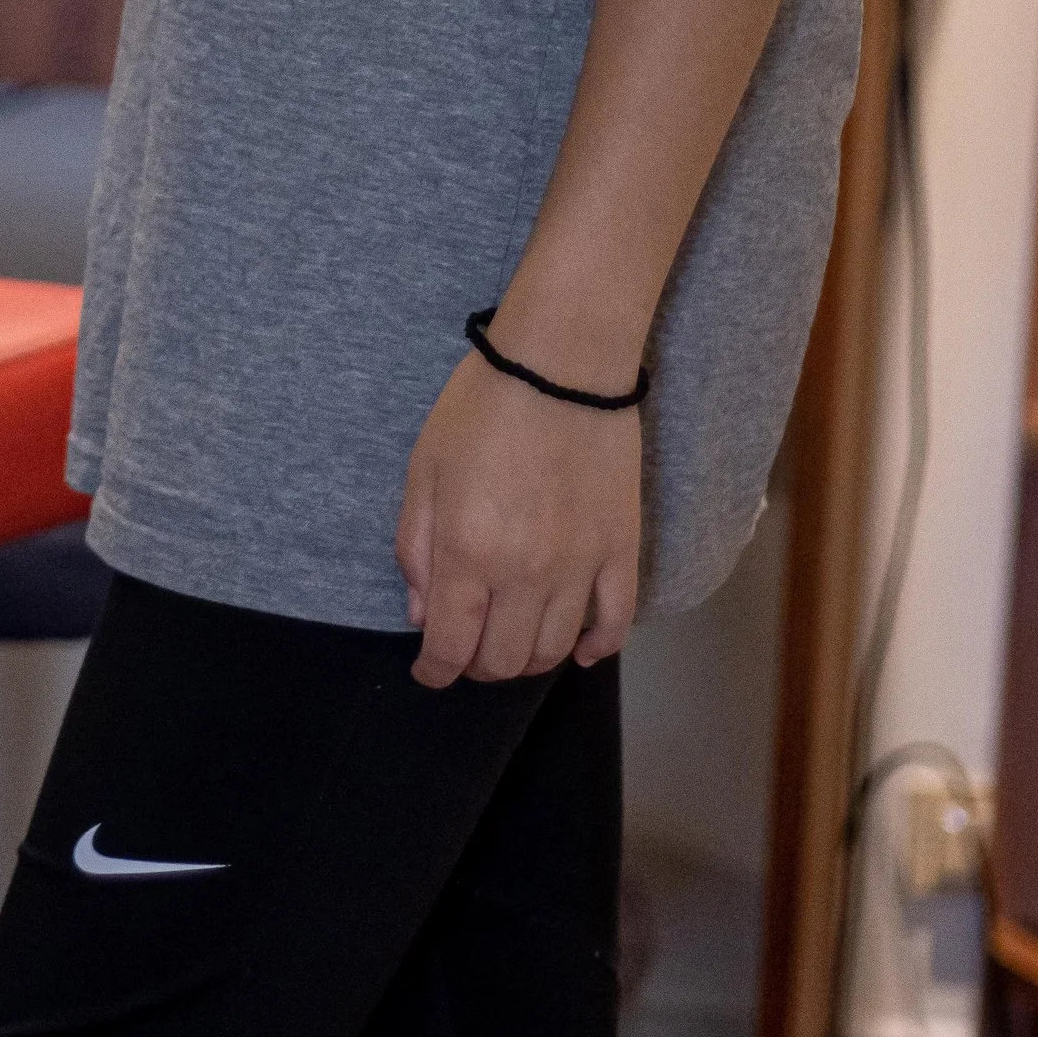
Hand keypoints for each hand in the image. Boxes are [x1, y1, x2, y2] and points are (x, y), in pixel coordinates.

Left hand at [395, 352, 640, 688]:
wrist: (562, 363)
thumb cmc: (482, 407)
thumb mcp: (424, 470)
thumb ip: (416, 548)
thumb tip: (422, 615)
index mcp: (469, 552)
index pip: (452, 646)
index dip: (435, 672)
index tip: (428, 673)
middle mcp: (526, 573)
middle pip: (505, 660)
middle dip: (477, 668)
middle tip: (466, 652)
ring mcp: (581, 566)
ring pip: (556, 650)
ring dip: (528, 659)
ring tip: (512, 642)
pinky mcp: (622, 550)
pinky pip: (615, 623)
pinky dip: (597, 648)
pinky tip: (581, 650)